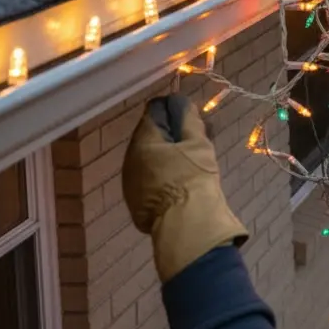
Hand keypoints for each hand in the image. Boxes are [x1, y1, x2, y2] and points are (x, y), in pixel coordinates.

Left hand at [122, 96, 247, 281]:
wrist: (187, 224)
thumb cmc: (194, 178)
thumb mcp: (199, 144)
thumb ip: (189, 120)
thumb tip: (182, 104)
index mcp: (143, 141)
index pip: (153, 111)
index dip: (173, 110)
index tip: (191, 118)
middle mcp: (130, 159)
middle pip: (149, 137)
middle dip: (170, 135)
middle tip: (195, 141)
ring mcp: (130, 183)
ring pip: (148, 160)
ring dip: (165, 156)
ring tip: (189, 163)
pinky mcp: (135, 202)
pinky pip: (148, 180)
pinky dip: (162, 176)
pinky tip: (179, 183)